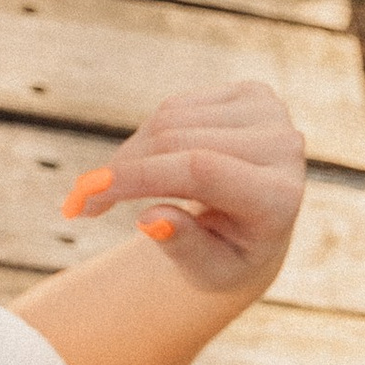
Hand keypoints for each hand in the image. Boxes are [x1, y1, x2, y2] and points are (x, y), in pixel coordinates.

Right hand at [58, 81, 305, 297]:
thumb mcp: (207, 271)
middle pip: (177, 142)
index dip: (138, 176)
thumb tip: (151, 219)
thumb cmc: (228, 257)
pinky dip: (147, 138)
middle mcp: (284, 147)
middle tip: (80, 204)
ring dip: (128, 156)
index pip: (199, 171)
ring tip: (111, 191)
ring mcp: (270, 112)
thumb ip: (184, 247)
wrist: (257, 229)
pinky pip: (175, 107)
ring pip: (169, 120)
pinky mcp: (252, 93)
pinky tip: (145, 165)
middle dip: (121, 172)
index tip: (86, 191)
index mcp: (279, 197)